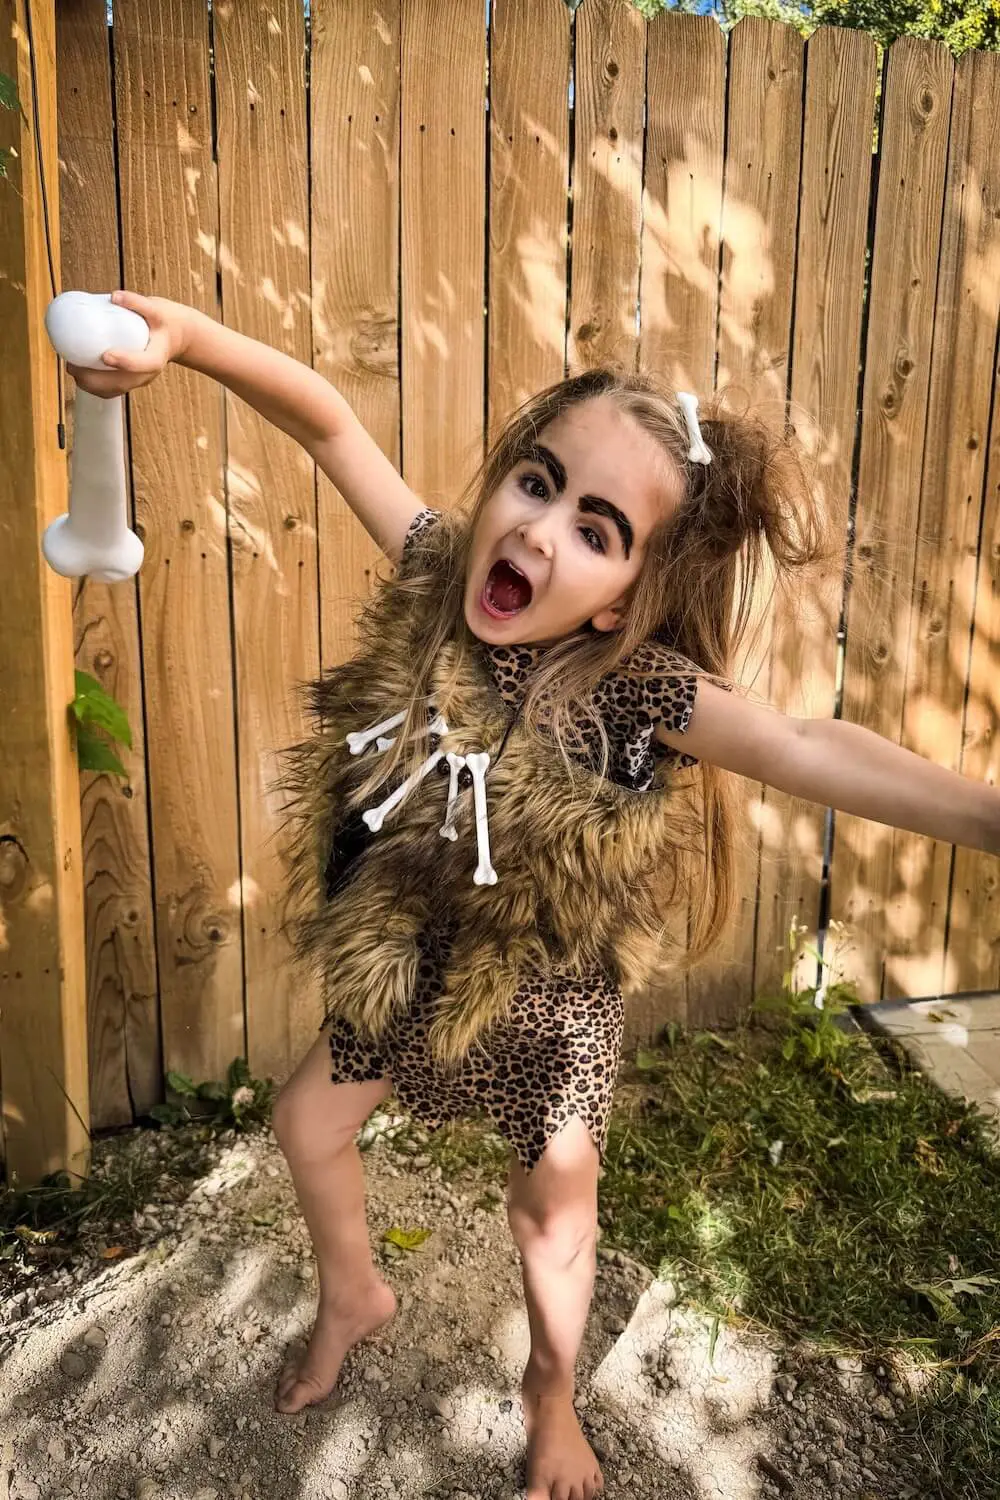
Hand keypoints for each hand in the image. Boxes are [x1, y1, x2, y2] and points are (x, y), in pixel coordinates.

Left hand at [65, 290, 191, 398]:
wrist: (173, 338)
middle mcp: (147, 374)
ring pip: (113, 390)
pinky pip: (111, 390)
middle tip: (72, 365)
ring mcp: (138, 381)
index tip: (105, 355)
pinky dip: (93, 386)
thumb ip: (138, 302)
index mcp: (157, 357)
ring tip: (72, 368)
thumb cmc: (163, 321)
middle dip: (95, 379)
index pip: (143, 364)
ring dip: (90, 385)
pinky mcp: (130, 382)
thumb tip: (114, 296)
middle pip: (121, 384)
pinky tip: (79, 374)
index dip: (125, 362)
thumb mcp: (157, 309)